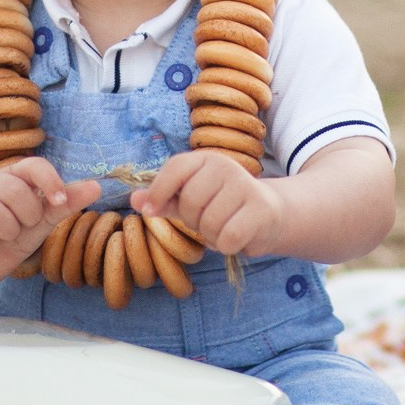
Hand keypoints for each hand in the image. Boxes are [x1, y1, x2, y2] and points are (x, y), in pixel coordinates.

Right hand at [0, 158, 101, 257]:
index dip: (50, 182)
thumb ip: (66, 202)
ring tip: (3, 236)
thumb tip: (97, 186)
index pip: (34, 165)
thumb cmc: (15, 233)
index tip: (59, 202)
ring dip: (5, 232)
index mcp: (17, 177)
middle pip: (16, 191)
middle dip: (26, 217)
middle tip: (22, 226)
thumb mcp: (43, 219)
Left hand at [131, 151, 286, 255]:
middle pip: (189, 202)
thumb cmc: (223, 207)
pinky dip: (227, 246)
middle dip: (192, 221)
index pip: (175, 168)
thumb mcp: (191, 200)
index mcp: (206, 159)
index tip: (150, 211)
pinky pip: (227, 238)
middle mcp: (227, 166)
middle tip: (206, 221)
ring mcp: (246, 186)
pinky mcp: (261, 209)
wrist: (270, 214)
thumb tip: (133, 200)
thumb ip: (163, 200)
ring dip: (211, 236)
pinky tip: (237, 237)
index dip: (158, 191)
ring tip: (223, 228)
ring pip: (208, 224)